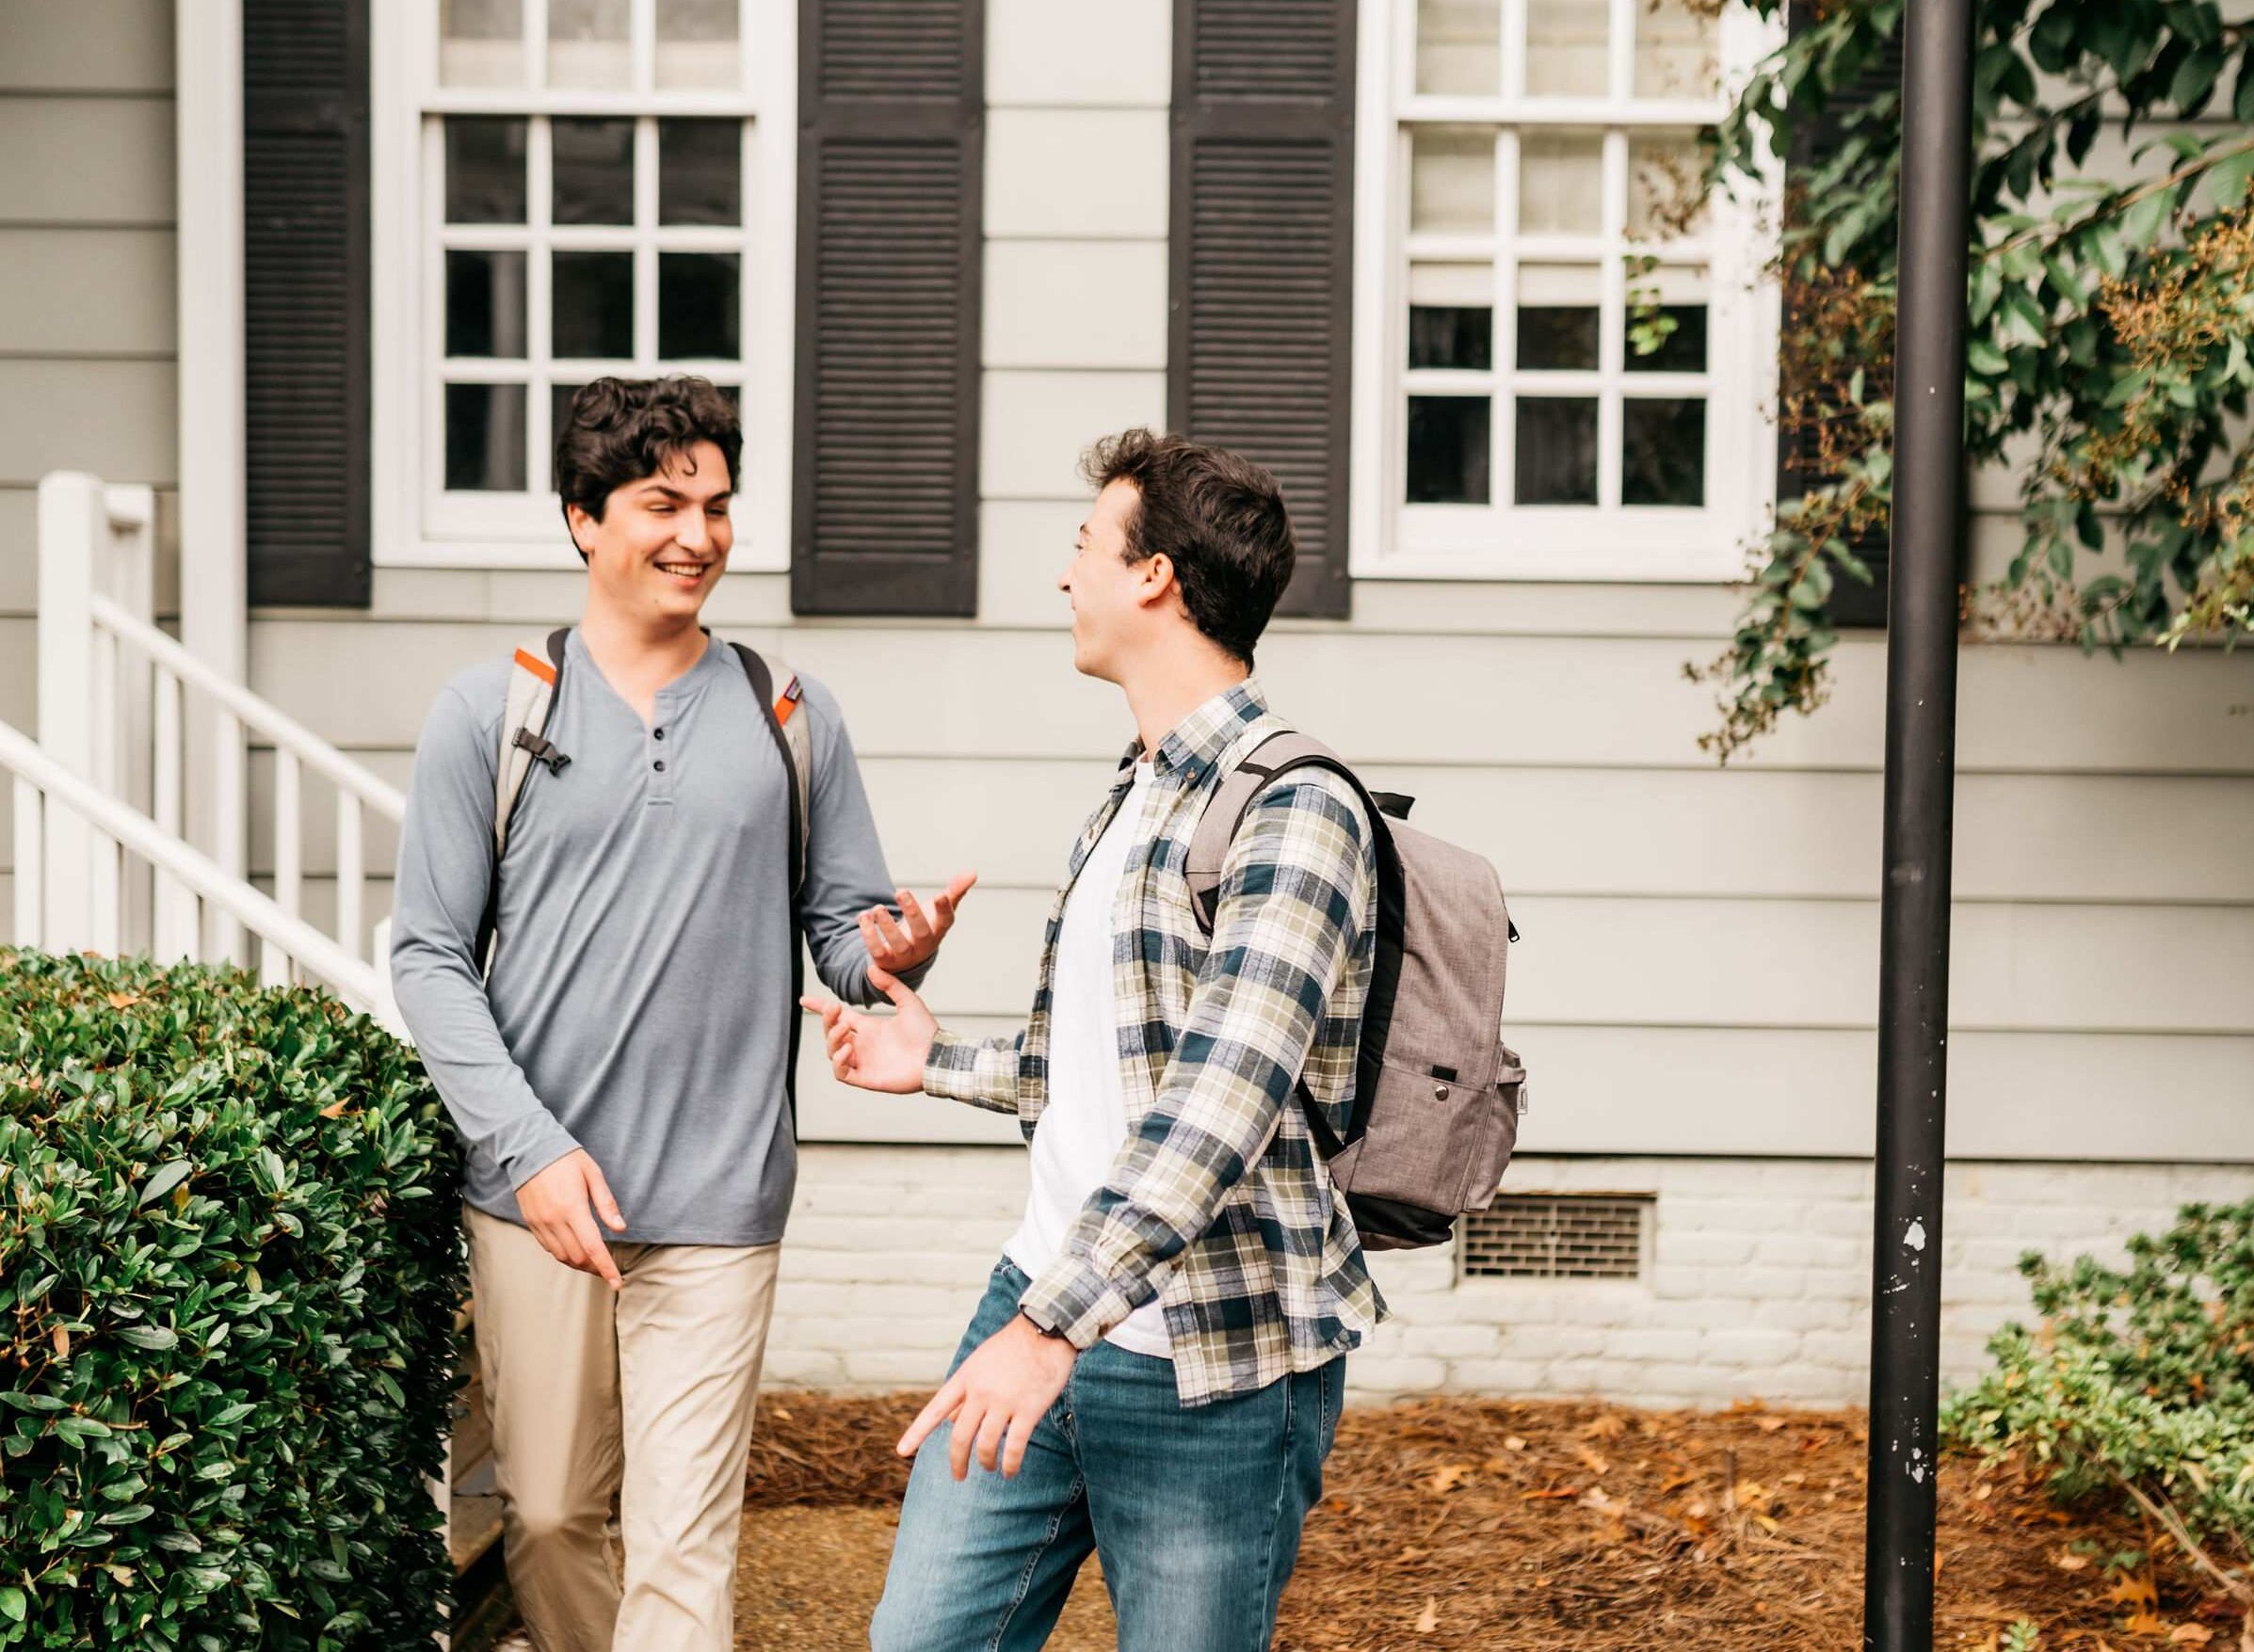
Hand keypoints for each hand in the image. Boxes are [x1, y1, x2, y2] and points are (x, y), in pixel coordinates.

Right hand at [514, 1149, 626, 1289]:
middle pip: (578, 1257)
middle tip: (609, 1270)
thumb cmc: (566, 1159)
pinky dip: (563, 1255)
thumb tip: (621, 1228)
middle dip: (596, 1268)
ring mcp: (540, 1223)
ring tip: (594, 1264)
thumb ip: (606, 1204)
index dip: (606, 1268)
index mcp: (573, 1208)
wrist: (529, 1149)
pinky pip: (548, 1248)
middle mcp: (554, 1220)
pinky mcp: (531, 1223)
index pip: (593, 1247)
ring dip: (580, 1264)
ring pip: (562, 1256)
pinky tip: (574, 1251)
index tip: (617, 1283)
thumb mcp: (593, 1174)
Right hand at [800, 965, 937, 1094]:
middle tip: (834, 1010)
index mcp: (869, 1028)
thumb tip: (871, 967)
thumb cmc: (926, 1031)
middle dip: (827, 1021)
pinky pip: (841, 1073)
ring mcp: (863, 1062)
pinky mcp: (866, 1078)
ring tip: (844, 1029)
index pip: (838, 1017)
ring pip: (832, 1052)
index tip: (805, 1000)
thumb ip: (890, 985)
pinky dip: (838, 1062)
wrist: (937, 1055)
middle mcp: (863, 1044)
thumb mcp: (908, 1001)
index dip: (820, 1009)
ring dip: (833, 1039)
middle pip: (832, 1033)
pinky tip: (848, 1049)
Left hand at [858, 871, 977, 976]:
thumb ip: (954, 891)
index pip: (946, 921)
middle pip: (921, 932)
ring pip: (898, 944)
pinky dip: (869, 934)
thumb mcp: (938, 909)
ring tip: (878, 908)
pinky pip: (877, 950)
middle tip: (901, 891)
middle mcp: (923, 944)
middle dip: (911, 912)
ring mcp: (905, 954)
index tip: (940, 895)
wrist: (905, 956)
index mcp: (938, 930)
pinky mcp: (886, 960)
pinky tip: (864, 916)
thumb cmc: (925, 926)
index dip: (944, 909)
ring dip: (887, 925)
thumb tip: (973, 872)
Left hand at [897, 1312, 1075, 1478]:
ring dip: (986, 1462)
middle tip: (959, 1476)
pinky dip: (1010, 1464)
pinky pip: (1014, 1446)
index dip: (917, 1433)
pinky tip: (1010, 1471)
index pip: (936, 1410)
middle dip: (957, 1461)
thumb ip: (965, 1391)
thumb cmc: (1012, 1346)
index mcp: (965, 1378)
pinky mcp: (1028, 1410)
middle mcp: (980, 1392)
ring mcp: (1004, 1401)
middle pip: (960, 1436)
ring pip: (986, 1444)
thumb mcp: (980, 1363)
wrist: (1045, 1330)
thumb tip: (952, 1419)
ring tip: (990, 1468)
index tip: (902, 1452)